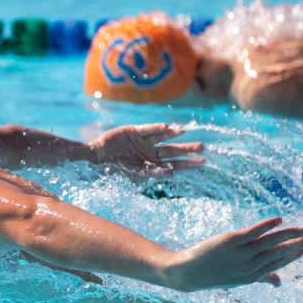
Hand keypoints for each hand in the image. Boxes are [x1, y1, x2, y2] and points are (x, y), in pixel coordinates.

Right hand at [89, 123, 204, 175]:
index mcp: (151, 164)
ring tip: (187, 133)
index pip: (174, 164)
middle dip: (187, 150)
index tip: (203, 162)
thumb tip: (173, 174)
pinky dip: (157, 128)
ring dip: (174, 136)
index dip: (188, 163)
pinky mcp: (134, 131)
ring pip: (163, 138)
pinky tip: (169, 127)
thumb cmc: (114, 167)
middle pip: (172, 151)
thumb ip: (152, 173)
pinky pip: (148, 130)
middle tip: (203, 148)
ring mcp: (143, 141)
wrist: (98, 156)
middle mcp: (150, 152)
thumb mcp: (134, 173)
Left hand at [160, 217, 302, 291]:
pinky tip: (278, 220)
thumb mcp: (238, 279)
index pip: (278, 263)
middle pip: (278, 253)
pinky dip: (266, 226)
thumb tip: (280, 283)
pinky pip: (252, 232)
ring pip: (269, 242)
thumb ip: (261, 277)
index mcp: (252, 275)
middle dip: (297, 245)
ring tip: (302, 229)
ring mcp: (240, 253)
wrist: (187, 273)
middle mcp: (249, 265)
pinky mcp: (230, 241)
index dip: (294, 255)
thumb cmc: (214, 274)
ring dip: (288, 235)